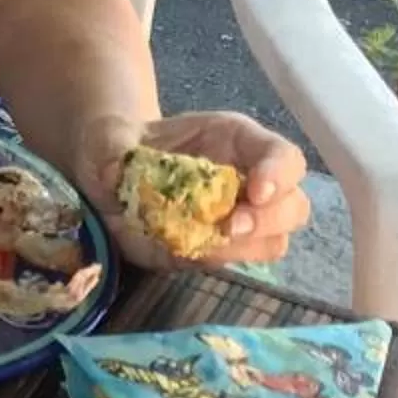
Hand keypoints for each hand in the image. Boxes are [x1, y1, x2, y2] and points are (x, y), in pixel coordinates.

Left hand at [74, 108, 309, 269]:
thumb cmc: (118, 144)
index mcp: (236, 140)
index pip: (283, 156)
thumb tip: (115, 173)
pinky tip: (186, 249)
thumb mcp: (108, 134)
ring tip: (208, 239)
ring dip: (247, 246)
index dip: (279, 174)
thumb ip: (112, 147)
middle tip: (229, 226)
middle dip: (269, 220)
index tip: (256, 192)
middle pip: (293, 206)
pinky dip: (217, 260)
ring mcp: (238, 220)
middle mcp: (248, 180)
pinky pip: (236, 263)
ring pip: (274, 241)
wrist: (104, 174)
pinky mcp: (216, 250)